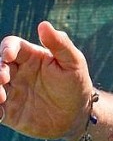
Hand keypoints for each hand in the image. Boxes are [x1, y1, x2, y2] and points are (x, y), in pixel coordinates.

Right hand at [0, 21, 94, 140]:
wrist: (77, 116)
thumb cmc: (77, 85)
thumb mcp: (74, 63)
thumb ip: (60, 44)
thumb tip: (44, 25)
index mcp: (31, 56)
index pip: (11, 45)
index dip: (6, 48)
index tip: (8, 56)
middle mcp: (17, 71)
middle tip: (3, 79)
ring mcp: (12, 90)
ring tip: (1, 98)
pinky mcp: (9, 109)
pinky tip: (1, 113)